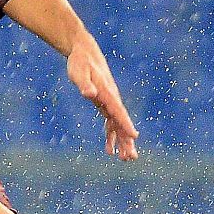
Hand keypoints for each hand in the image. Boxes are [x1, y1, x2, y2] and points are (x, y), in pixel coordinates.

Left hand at [67, 38, 138, 159]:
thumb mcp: (79, 72)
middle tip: (131, 157)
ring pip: (118, 126)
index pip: (118, 111)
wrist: (86, 54)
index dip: (126, 124)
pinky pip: (110, 124)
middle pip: (121, 122)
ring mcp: (109, 103)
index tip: (134, 136)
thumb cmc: (80, 63)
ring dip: (122, 142)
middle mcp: (112, 100)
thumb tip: (89, 94)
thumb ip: (84, 84)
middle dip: (127, 140)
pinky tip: (110, 150)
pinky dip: (111, 136)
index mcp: (108, 93)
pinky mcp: (104, 104)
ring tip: (125, 159)